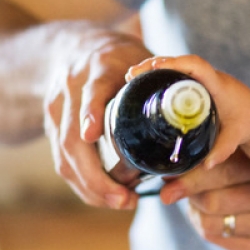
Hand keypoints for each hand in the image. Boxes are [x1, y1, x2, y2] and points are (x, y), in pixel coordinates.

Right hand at [44, 28, 153, 208]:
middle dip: (95, 175)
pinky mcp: (52, 127)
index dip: (90, 114)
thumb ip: (163, 80)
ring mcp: (57, 110)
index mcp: (97, 69)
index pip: (90, 92)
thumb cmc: (120, 57)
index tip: (94, 135)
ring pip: (64, 155)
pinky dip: (82, 183)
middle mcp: (70, 89)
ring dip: (90, 186)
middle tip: (125, 199)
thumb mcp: (140, 58)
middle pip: (72, 138)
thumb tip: (197, 112)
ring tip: (121, 202)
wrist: (72, 47)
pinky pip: (62, 161)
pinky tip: (104, 197)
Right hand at [128, 55, 249, 168]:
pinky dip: (161, 77)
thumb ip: (223, 150)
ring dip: (155, 69)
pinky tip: (144, 85)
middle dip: (154, 65)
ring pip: (176, 66)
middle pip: (179, 61)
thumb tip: (207, 165)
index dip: (174, 64)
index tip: (154, 69)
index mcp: (218, 84)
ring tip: (131, 78)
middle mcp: (210, 77)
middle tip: (132, 75)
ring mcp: (204, 79)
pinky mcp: (199, 85)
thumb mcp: (237, 136)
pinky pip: (178, 75)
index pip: (196, 65)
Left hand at [159, 153, 249, 249]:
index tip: (166, 177)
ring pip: (210, 224)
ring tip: (198, 200)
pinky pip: (218, 239)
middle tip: (174, 187)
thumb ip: (219, 160)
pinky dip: (206, 225)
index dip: (190, 176)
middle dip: (189, 194)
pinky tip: (212, 216)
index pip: (222, 173)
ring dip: (195, 212)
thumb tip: (169, 172)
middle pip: (212, 202)